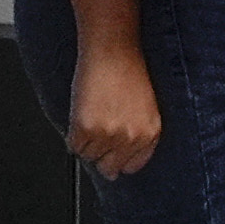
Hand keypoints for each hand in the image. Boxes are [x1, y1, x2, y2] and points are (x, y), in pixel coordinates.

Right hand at [63, 40, 160, 179]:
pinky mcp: (86, 128)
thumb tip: (114, 173)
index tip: (113, 149)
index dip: (119, 157)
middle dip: (102, 152)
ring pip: (89, 156)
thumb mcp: (146, 109)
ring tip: (94, 113)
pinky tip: (83, 112)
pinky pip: (73, 147)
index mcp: (151, 133)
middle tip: (101, 127)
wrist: (114, 50)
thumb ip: (136, 138)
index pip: (132, 166)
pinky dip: (73, 134)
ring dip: (87, 140)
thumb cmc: (129, 72)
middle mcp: (132, 137)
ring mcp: (108, 134)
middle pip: (109, 167)